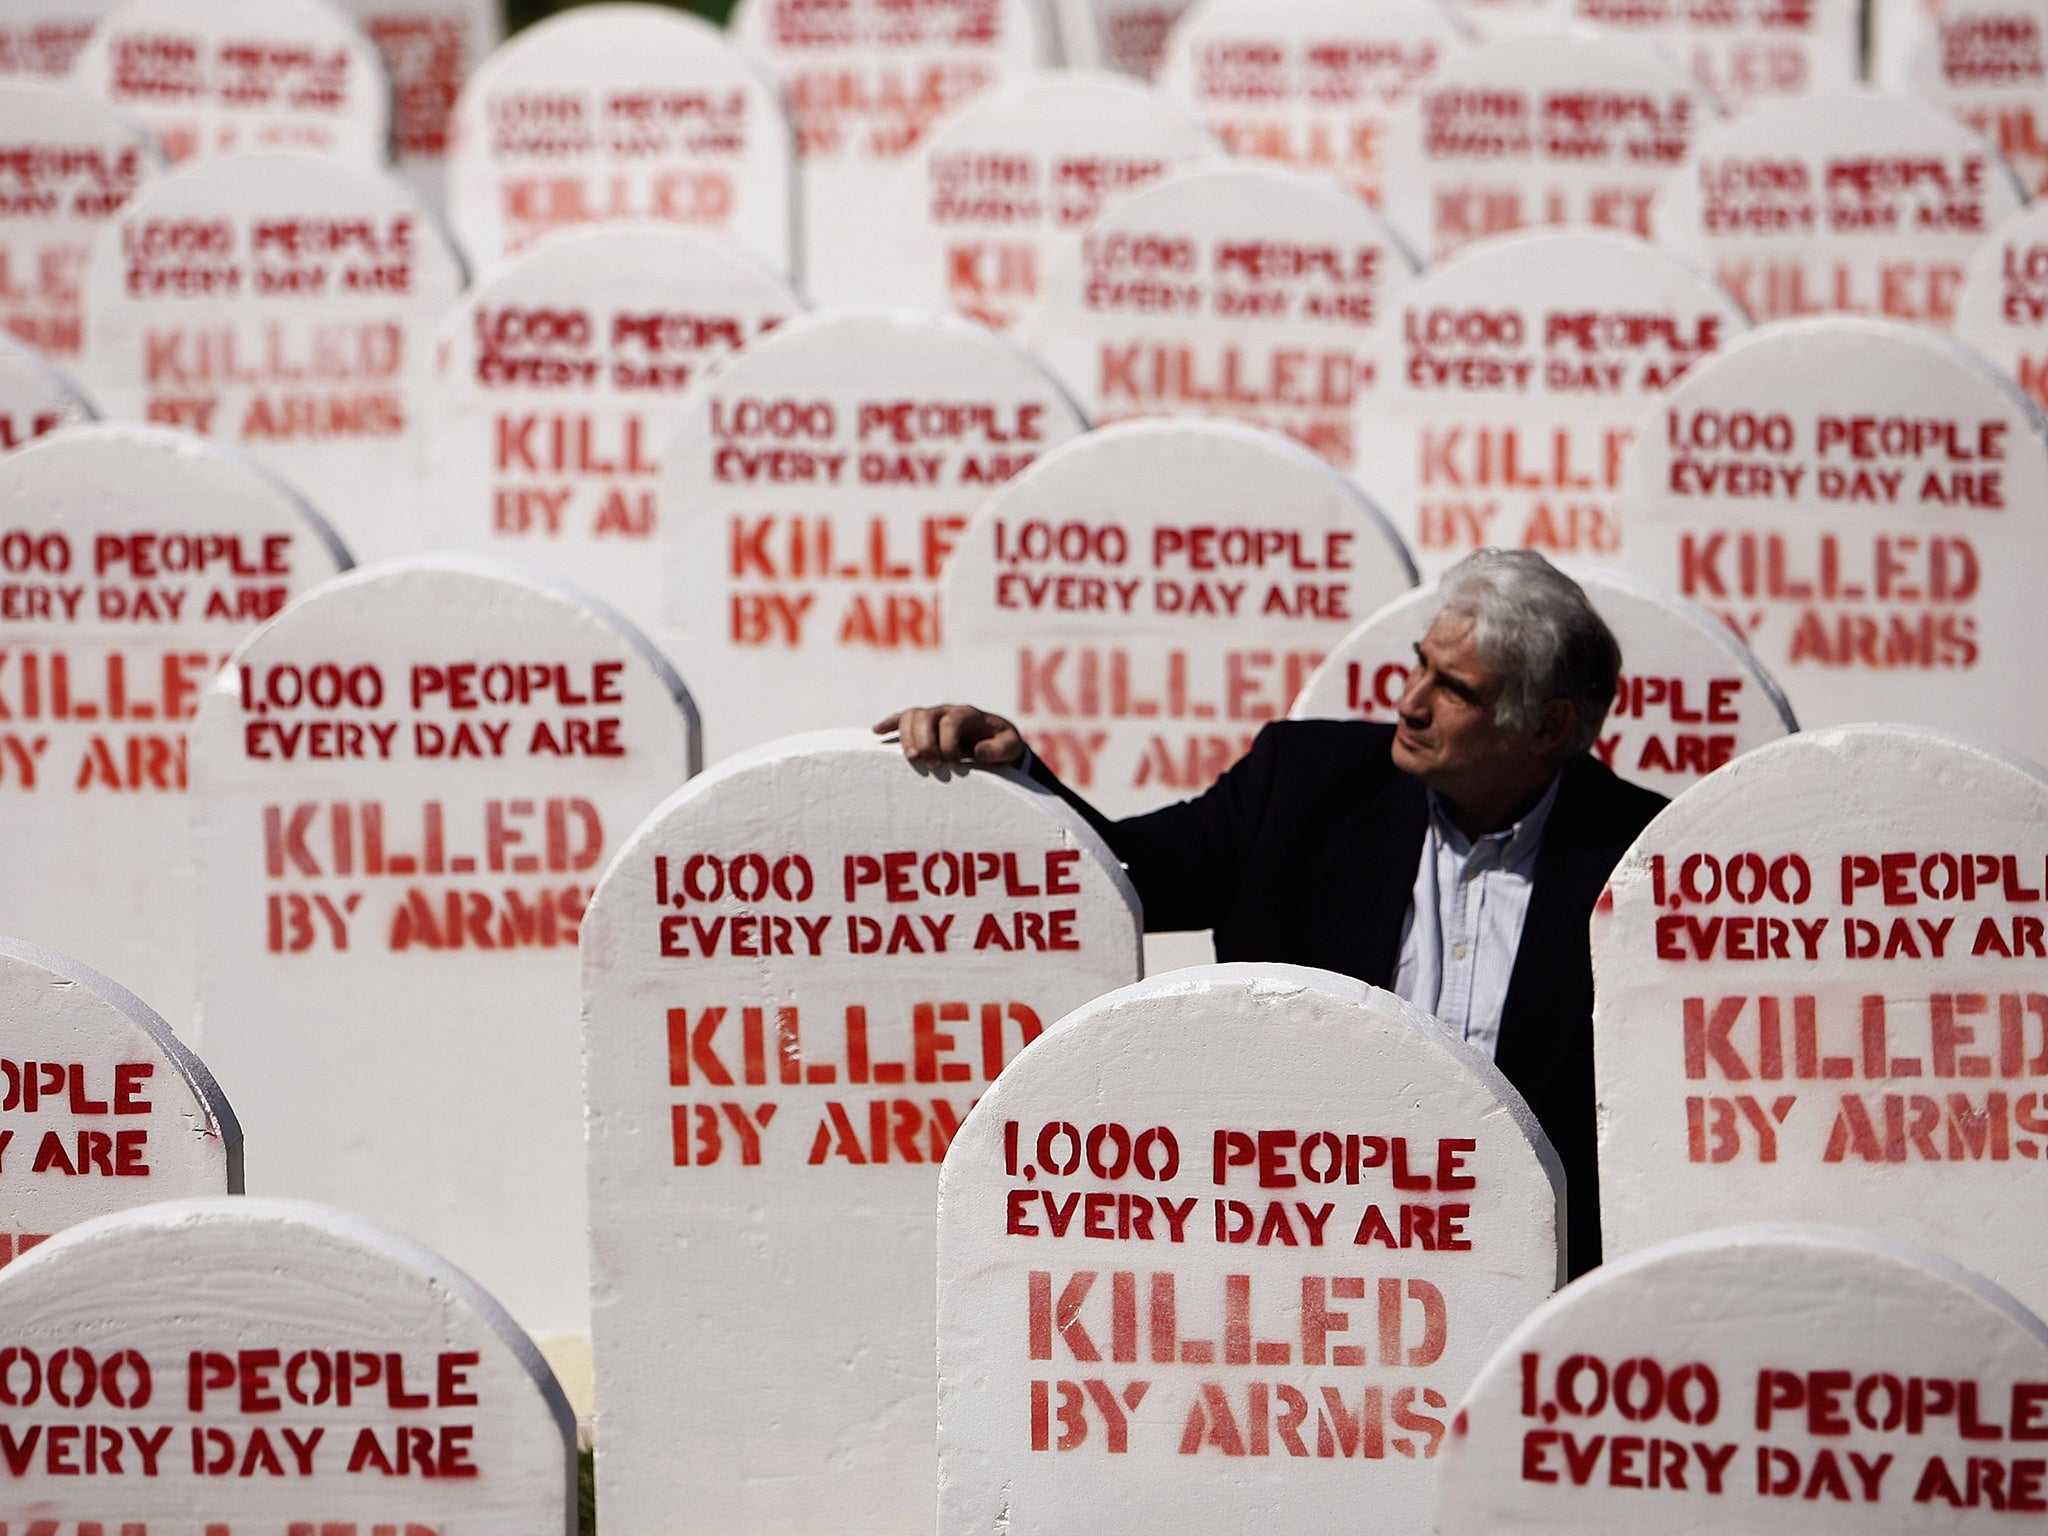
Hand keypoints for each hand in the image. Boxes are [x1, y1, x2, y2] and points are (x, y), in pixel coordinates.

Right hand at [874, 705, 1025, 768]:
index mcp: (970, 714)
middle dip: (926, 742)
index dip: (949, 744)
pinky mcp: (922, 724)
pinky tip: (876, 732)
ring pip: (911, 715)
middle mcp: (948, 710)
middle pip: (927, 716)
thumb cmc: (1002, 744)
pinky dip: (889, 723)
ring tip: (912, 759)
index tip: (955, 766)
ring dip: (907, 737)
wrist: (995, 738)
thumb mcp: (1012, 747)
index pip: (952, 721)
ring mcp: (933, 715)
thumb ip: (1001, 749)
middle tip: (933, 766)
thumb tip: (978, 751)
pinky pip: (902, 718)